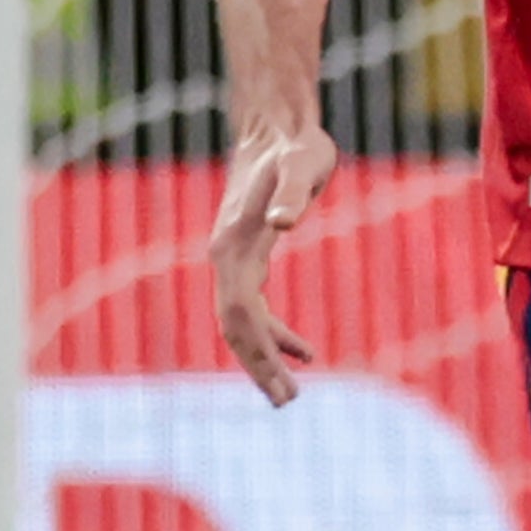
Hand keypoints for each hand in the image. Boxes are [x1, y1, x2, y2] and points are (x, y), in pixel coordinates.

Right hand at [208, 118, 337, 406]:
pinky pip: (255, 305)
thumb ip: (292, 193)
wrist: (276, 127)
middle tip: (286, 402)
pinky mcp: (249, 254)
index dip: (259, 348)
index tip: (281, 381)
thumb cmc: (294, 147)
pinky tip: (304, 351)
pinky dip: (276, 331)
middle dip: (258, 366)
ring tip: (290, 393)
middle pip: (235, 326)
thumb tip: (285, 222)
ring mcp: (234, 257)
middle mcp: (226, 257)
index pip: (240, 312)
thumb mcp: (301, 167)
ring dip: (264, 357)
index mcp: (234, 246)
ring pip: (242, 321)